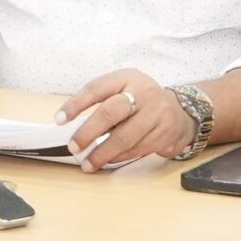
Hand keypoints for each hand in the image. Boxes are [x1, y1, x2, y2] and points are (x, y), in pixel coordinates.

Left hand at [56, 68, 196, 171]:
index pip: (97, 88)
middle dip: (88, 132)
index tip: (60, 119)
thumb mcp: (126, 87)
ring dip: (102, 153)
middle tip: (74, 146)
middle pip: (110, 112)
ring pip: (124, 137)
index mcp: (127, 77)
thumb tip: (73, 123)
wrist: (181, 112)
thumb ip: (104, 100)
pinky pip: (136, 149)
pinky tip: (107, 161)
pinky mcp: (163, 134)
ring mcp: (155, 114)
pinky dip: (118, 158)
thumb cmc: (142, 99)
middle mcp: (143, 93)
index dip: (76, 104)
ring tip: (87, 162)